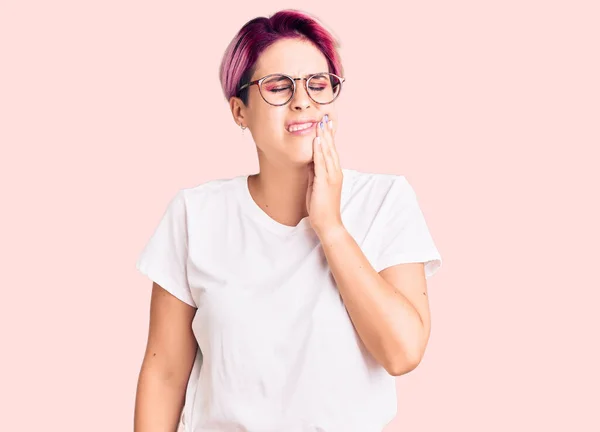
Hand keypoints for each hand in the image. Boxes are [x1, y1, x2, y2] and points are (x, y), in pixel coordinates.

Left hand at [306, 114, 343, 236]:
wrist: (328, 224)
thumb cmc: (322, 207)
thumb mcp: (316, 186)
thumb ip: (315, 173)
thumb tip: (310, 162)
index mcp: (334, 173)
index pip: (331, 151)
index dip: (329, 137)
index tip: (326, 124)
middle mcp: (335, 172)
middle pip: (331, 148)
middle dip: (327, 133)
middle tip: (324, 118)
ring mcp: (331, 177)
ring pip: (328, 153)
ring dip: (324, 137)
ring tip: (320, 124)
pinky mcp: (325, 182)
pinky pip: (321, 163)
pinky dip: (319, 151)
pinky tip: (317, 141)